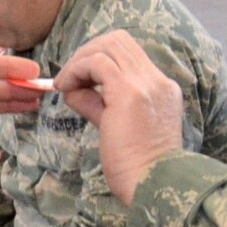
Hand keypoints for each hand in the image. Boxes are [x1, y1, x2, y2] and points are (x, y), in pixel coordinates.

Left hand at [50, 30, 185, 202]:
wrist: (154, 187)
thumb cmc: (137, 169)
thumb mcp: (116, 127)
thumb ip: (97, 103)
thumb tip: (72, 89)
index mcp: (162, 89)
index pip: (129, 53)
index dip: (99, 57)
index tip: (80, 78)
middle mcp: (157, 80)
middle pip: (118, 40)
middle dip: (87, 52)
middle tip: (68, 76)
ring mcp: (146, 84)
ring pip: (107, 46)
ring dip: (79, 60)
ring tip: (64, 83)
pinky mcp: (129, 92)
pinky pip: (96, 63)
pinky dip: (76, 69)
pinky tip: (65, 87)